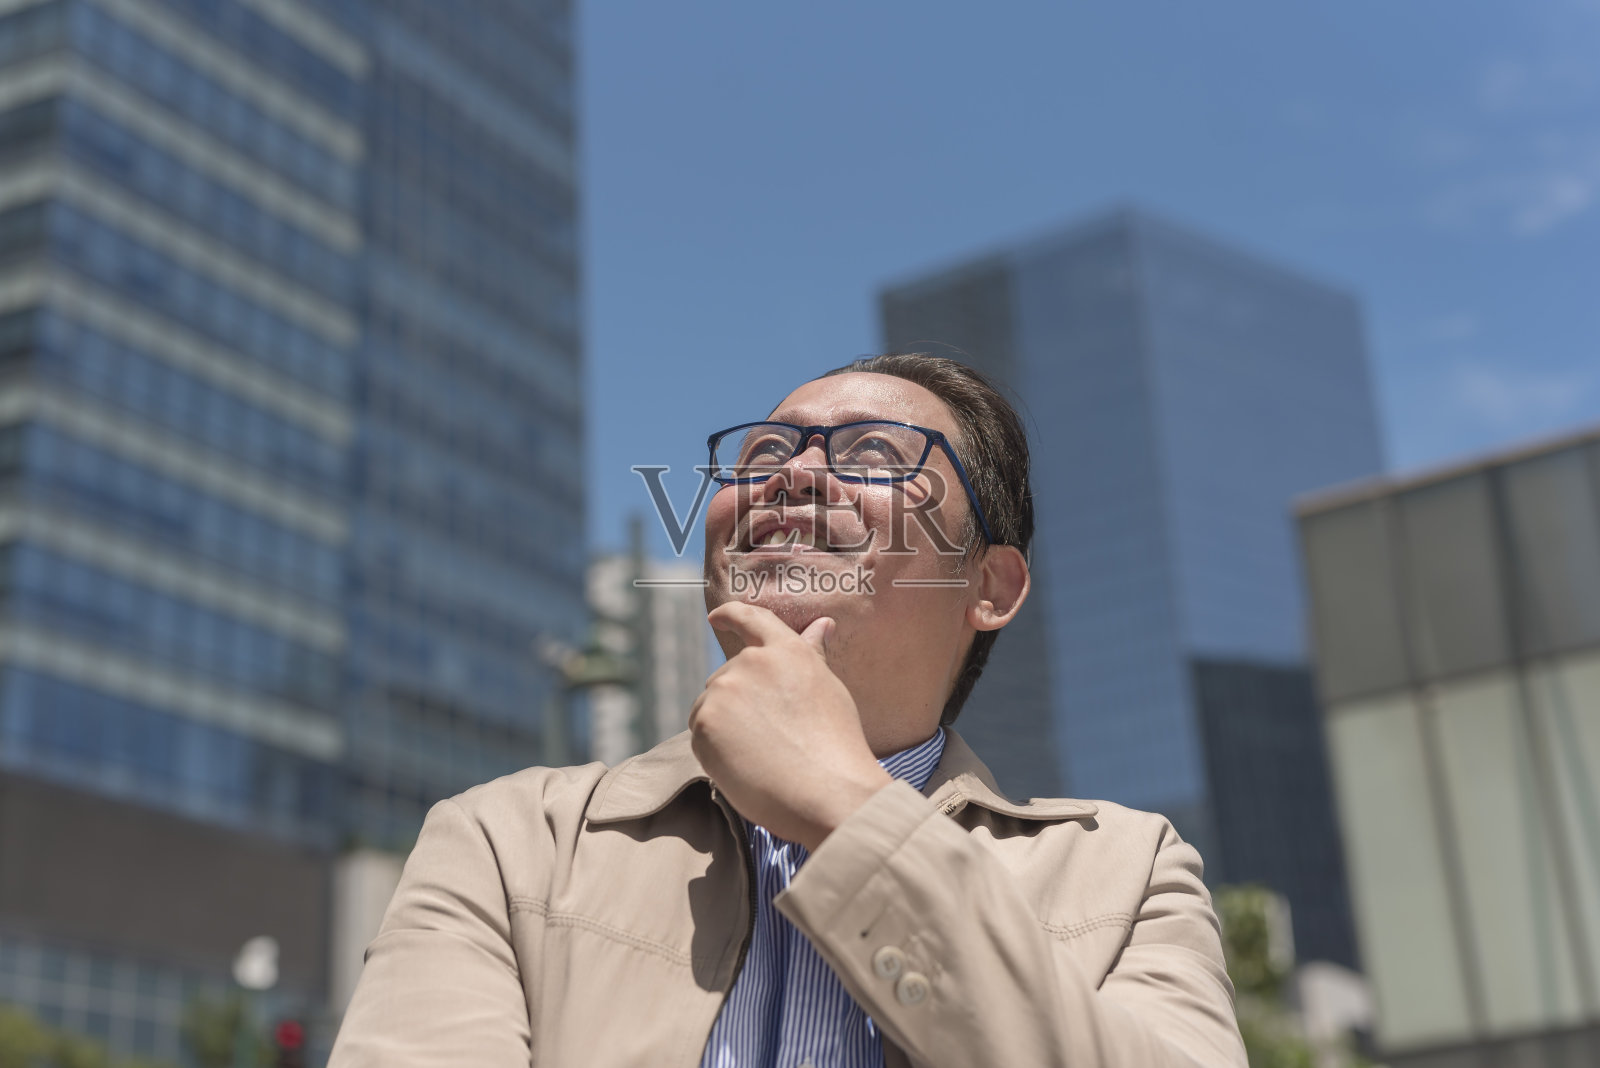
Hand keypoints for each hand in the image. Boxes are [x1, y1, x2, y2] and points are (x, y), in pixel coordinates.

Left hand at [690, 602, 892, 848]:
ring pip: (709, 707)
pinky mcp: (704, 723)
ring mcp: (724, 691)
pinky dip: (715, 752)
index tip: (716, 617)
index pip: (750, 618)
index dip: (730, 614)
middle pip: (726, 677)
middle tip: (767, 738)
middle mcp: (750, 662)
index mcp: (786, 650)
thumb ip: (811, 656)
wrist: (829, 792)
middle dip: (737, 704)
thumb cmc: (837, 748)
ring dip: (724, 727)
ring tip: (761, 755)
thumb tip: (821, 623)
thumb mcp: (828, 690)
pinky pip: (700, 736)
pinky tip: (746, 767)